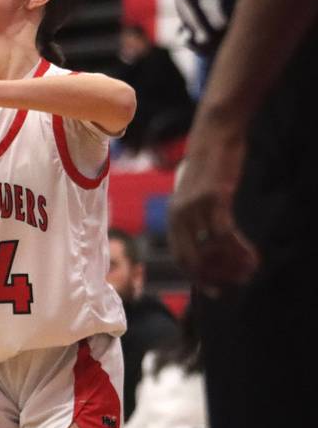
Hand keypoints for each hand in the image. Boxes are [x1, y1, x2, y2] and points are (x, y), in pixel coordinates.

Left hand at [168, 124, 258, 289]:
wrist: (213, 136)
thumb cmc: (209, 168)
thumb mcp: (197, 195)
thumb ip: (198, 218)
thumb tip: (210, 244)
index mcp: (173, 218)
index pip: (180, 259)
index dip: (197, 278)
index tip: (215, 291)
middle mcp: (179, 216)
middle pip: (192, 261)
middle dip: (215, 278)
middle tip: (237, 283)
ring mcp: (194, 208)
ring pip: (211, 251)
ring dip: (232, 266)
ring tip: (250, 270)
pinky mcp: (213, 199)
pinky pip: (224, 235)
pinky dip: (239, 250)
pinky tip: (253, 255)